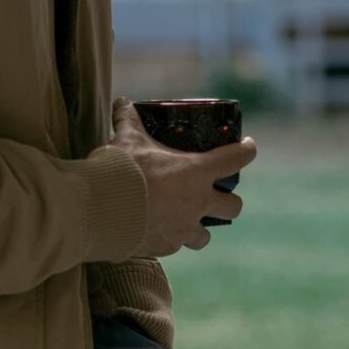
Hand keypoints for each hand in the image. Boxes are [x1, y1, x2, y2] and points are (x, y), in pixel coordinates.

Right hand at [112, 100, 253, 257]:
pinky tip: (156, 231)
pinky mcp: (167, 247)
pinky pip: (176, 245)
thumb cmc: (123, 170)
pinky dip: (170, 238)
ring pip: (206, 236)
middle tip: (214, 194)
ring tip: (185, 220)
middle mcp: (198, 202)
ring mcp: (184, 228)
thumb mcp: (127, 139)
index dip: (246, 150)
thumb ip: (129, 120)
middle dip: (228, 201)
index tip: (247, 147)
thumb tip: (122, 102)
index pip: (237, 158)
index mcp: (197, 171)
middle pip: (233, 206)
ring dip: (199, 228)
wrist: (102, 210)